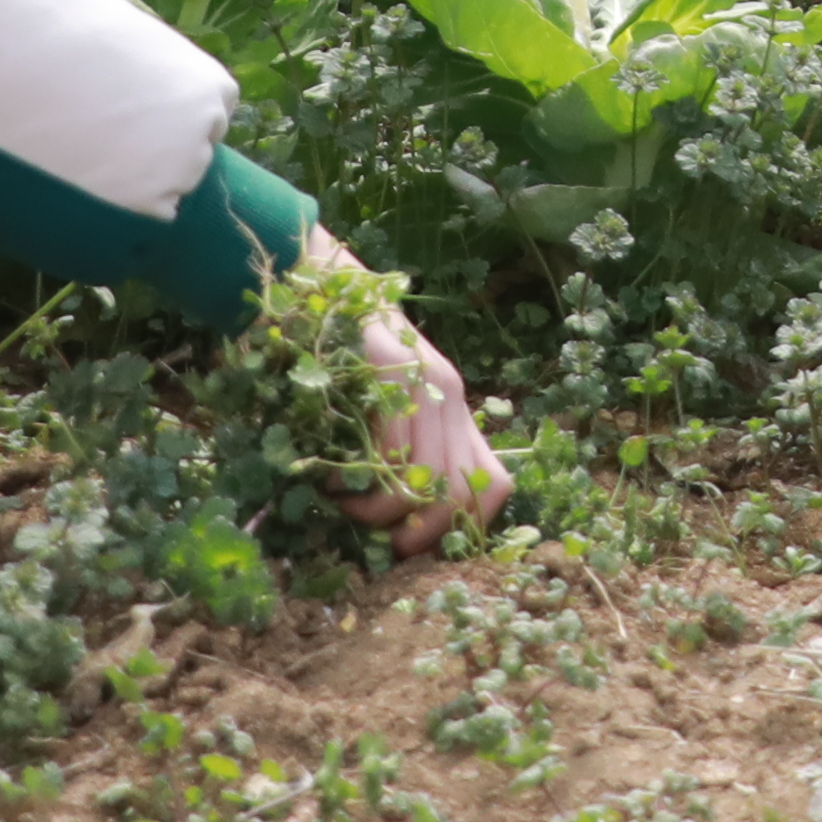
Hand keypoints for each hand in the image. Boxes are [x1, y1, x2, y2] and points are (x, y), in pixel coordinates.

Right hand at [308, 238, 510, 549]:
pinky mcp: (391, 368)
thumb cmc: (347, 352)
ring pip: (427, 482)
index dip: (463, 529)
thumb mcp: (387, 405)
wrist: (326, 278)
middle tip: (380, 541)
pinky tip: (332, 480)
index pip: (495, 487)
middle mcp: (451, 398)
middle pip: (463, 496)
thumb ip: (405, 446)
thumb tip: (400, 521)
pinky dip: (361, 482)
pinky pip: (394, 450)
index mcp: (456, 412)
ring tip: (346, 506)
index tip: (417, 543)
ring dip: (381, 514)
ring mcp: (425, 381)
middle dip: (420, 537)